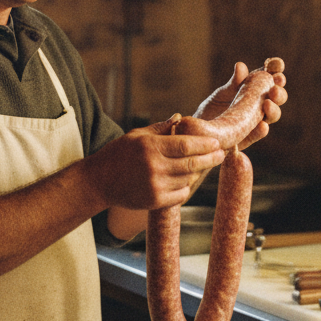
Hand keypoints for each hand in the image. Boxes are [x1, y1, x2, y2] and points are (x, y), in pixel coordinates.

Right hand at [87, 118, 224, 211]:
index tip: (216, 143)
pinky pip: (180, 194)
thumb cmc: (118, 154)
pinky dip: (186, 187)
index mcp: (151, 146)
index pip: (186, 145)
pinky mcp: (154, 202)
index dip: (204, 145)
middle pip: (192, 164)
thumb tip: (181, 118)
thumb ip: (161, 128)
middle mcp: (154, 166)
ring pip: (188, 179)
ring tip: (201, 165)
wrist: (99, 181)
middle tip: (221, 155)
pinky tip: (186, 180)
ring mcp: (155, 186)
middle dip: (210, 159)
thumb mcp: (137, 135)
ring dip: (197, 172)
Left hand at [195, 58, 286, 150]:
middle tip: (274, 88)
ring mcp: (254, 122)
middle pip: (276, 98)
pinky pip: (255, 135)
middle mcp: (259, 106)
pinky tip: (262, 126)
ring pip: (271, 116)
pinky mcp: (245, 138)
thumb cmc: (212, 108)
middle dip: (278, 92)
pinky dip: (260, 131)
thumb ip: (234, 82)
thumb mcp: (222, 93)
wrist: (197, 129)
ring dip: (273, 110)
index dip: (276, 70)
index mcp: (255, 90)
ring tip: (267, 104)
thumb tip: (241, 66)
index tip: (277, 64)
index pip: (270, 78)